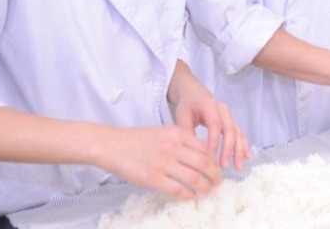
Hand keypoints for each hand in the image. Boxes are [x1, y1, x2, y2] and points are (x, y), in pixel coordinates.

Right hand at [94, 125, 219, 199]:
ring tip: (208, 191)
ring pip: (194, 178)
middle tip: (217, 182)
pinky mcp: (153, 178)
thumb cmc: (136, 140)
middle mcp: (173, 147)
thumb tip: (200, 157)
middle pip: (204, 164)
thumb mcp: (163, 133)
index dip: (214, 161)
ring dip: (205, 187)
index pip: (205, 148)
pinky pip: (178, 189)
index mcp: (177, 133)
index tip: (216, 168)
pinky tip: (191, 196)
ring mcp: (163, 163)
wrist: (112, 145)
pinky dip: (188, 195)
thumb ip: (181, 142)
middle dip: (215, 175)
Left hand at [174, 81, 249, 170]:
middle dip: (228, 148)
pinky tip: (246, 157)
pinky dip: (243, 145)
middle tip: (223, 165)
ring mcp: (230, 116)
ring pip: (238, 132)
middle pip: (230, 129)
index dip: (214, 139)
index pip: (214, 123)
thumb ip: (186, 131)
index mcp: (209, 105)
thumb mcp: (182, 115)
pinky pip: (240, 133)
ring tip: (238, 166)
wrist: (195, 94)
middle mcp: (223, 110)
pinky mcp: (232, 122)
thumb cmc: (188, 106)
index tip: (210, 155)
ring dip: (239, 150)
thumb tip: (191, 152)